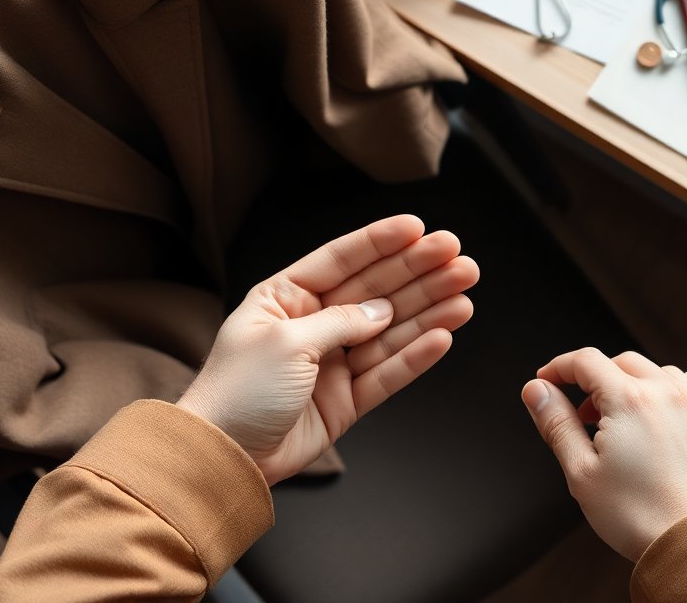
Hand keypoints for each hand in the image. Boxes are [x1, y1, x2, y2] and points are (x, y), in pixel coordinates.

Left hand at [178, 215, 477, 483]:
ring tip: (464, 293)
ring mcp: (332, 364)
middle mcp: (312, 326)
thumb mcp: (285, 341)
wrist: (222, 459)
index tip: (419, 228)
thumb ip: (339, 321)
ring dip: (429, 311)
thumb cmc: (237, 392)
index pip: (341, 260)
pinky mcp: (347, 401)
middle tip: (458, 258)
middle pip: (375, 292)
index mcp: (285, 299)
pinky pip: (389, 372)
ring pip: (390, 331)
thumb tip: (382, 309)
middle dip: (418, 273)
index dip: (381, 242)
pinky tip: (444, 334)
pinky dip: (416, 355)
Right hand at [522, 348, 686, 560]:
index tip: (546, 381)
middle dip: (597, 379)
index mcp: (630, 400)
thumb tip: (536, 391)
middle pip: (624, 362)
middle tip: (583, 415)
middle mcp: (669, 394)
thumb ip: (556, 424)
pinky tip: (660, 436)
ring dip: (636, 387)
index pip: (586, 361)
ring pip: (661, 374)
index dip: (559, 367)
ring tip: (623, 425)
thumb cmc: (641, 517)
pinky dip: (670, 405)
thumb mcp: (582, 472)